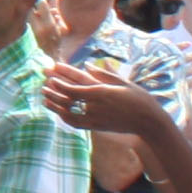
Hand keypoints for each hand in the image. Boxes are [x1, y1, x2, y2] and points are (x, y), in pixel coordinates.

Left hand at [43, 58, 171, 144]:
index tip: (50, 73)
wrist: (149, 122)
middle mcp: (95, 106)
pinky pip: (76, 123)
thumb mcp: (124, 82)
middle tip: (42, 83)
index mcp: (101, 92)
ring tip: (44, 97)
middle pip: (67, 98)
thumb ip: (104, 74)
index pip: (73, 86)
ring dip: (55, 104)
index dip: (60, 80)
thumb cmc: (139, 99)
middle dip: (53, 90)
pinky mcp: (97, 127)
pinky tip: (58, 112)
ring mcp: (95, 118)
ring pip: (68, 112)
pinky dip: (65, 117)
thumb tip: (88, 65)